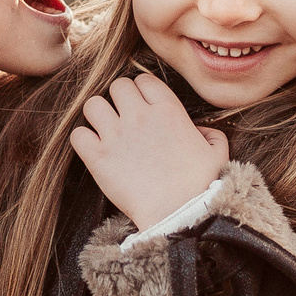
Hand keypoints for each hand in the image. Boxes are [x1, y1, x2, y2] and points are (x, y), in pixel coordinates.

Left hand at [68, 74, 227, 229]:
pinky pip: (78, 134)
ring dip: (98, 115)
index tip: (143, 106)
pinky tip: (94, 149)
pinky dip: (83, 140)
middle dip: (120, 99)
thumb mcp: (217, 154)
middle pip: (117, 86)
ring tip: (105, 130)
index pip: (144, 80)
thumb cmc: (200, 186)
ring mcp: (117, 136)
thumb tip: (200, 130)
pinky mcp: (98, 158)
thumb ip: (212, 134)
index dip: (142, 91)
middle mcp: (140, 116)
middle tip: (123, 117)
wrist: (179, 215)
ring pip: (92, 104)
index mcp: (168, 110)